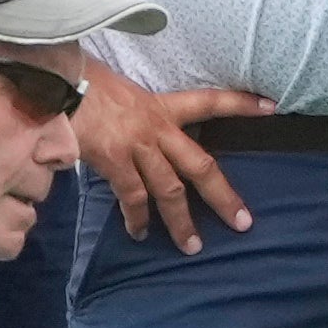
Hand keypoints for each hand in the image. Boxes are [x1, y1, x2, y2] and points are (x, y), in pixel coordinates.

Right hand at [83, 72, 267, 249]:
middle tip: (243, 223)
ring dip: (181, 222)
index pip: (210, 102)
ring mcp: (137, 147)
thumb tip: (133, 126)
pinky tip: (140, 233)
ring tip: (192, 246)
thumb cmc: (82, 81)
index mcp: (162, 105)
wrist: (56, 83)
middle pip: (201, 166)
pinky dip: (137, 219)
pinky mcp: (115, 162)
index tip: (272, 108)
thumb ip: (136, 110)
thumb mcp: (120, 88)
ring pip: (170, 191)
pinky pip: (132, 198)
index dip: (241, 105)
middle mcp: (157, 128)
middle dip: (223, 197)